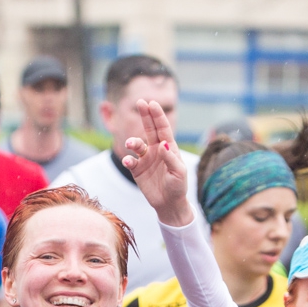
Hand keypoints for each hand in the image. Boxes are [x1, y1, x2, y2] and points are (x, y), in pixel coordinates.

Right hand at [121, 100, 192, 226]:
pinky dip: (128, 159)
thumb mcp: (179, 172)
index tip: (152, 103)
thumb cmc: (178, 187)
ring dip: (133, 141)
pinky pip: (130, 161)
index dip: (157, 115)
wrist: (169, 204)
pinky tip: (129, 161)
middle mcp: (156, 149)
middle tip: (140, 102)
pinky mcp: (137, 169)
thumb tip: (163, 144)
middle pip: (150, 129)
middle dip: (145, 116)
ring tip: (131, 144)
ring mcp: (146, 159)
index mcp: (169, 147)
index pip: (163, 128)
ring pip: (137, 144)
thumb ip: (171, 158)